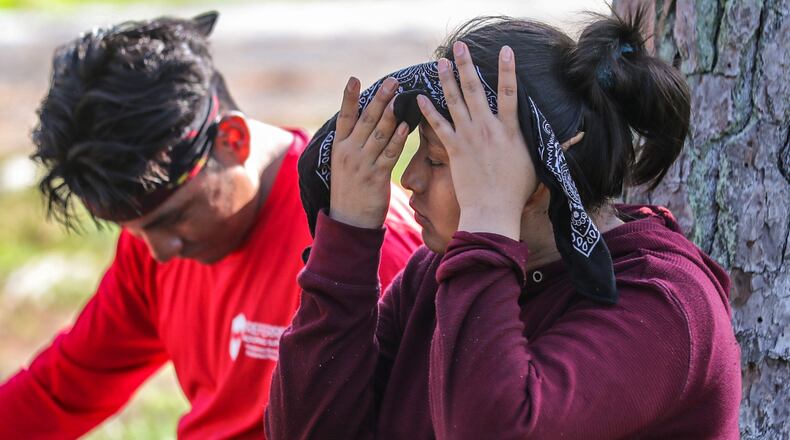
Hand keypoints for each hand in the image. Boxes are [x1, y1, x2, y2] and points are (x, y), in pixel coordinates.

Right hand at [329, 77, 409, 228]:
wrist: (348, 221)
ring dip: (391, 113)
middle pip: (366, 120)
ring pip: (378, 134)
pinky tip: (405, 126)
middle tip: (392, 82)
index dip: (349, 98)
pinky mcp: (376, 177)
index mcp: (339, 147)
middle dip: (380, 99)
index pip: (345, 117)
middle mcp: (349, 152)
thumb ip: (354, 144)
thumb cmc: (350, 190)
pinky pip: (389, 154)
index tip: (354, 79)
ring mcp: (362, 164)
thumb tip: (370, 123)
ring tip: (401, 97)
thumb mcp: (344, 165)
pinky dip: (397, 139)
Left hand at [417, 43, 537, 239]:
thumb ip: (556, 145)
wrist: (492, 210)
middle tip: (459, 46)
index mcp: (510, 130)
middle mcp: (488, 128)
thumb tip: (581, 135)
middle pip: (476, 89)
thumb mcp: (539, 164)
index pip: (510, 93)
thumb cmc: (517, 191)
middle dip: (467, 65)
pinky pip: (438, 125)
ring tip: (440, 61)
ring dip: (447, 79)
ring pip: (455, 101)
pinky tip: (420, 97)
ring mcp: (469, 137)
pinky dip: (429, 111)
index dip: (507, 70)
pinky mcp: (454, 149)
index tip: (505, 50)